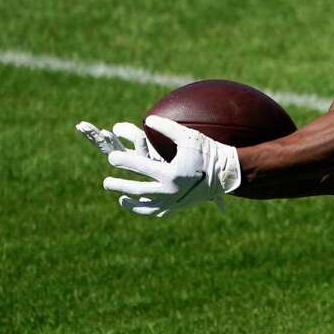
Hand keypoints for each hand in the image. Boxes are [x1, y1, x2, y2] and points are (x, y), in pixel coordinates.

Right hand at [75, 121, 165, 160]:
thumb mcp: (147, 145)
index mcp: (129, 157)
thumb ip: (131, 135)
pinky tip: (140, 135)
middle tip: (82, 125)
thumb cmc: (168, 162)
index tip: (80, 125)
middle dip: (96, 137)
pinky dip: (143, 145)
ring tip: (106, 132)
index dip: (94, 136)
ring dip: (115, 142)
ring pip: (126, 153)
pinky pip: (148, 154)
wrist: (187, 182)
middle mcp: (134, 163)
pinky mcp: (157, 167)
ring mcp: (145, 166)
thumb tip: (114, 127)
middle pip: (110, 149)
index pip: (107, 145)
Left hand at [102, 115, 240, 216]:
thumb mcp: (189, 136)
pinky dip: (145, 210)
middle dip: (119, 185)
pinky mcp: (179, 207)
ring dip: (130, 203)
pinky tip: (138, 204)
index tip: (110, 158)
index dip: (122, 161)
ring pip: (144, 207)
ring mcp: (174, 202)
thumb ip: (167, 127)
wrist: (228, 173)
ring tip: (121, 197)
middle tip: (106, 182)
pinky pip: (157, 212)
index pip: (138, 166)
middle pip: (136, 189)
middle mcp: (170, 191)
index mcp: (170, 173)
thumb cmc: (209, 151)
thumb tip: (147, 120)